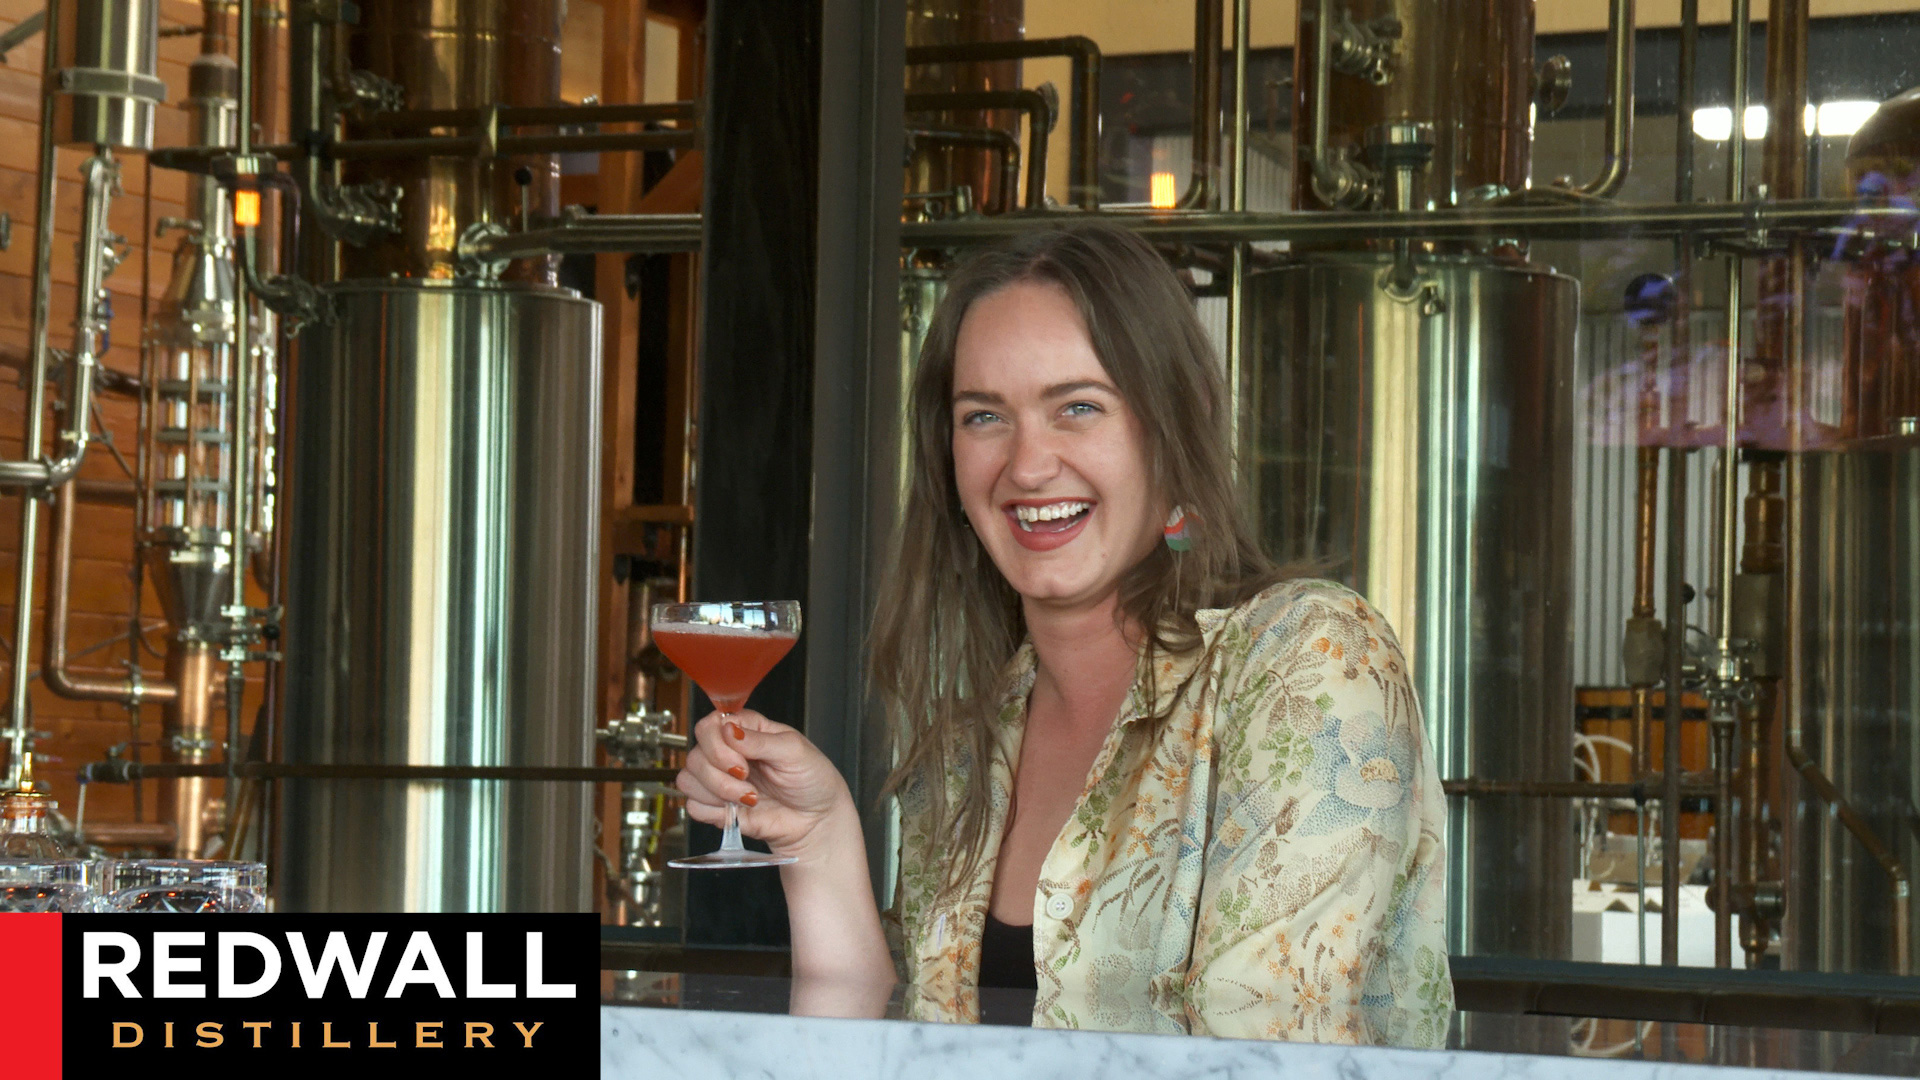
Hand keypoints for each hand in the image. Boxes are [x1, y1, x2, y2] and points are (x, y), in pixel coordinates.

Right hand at [675, 709, 852, 861]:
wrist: (818, 821)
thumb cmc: (813, 780)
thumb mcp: (795, 751)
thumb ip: (760, 740)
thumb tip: (729, 730)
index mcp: (746, 730)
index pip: (709, 726)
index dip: (717, 745)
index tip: (742, 761)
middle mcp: (728, 753)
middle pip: (695, 755)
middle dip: (720, 773)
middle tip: (748, 780)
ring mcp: (721, 781)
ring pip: (689, 780)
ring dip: (717, 792)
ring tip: (748, 798)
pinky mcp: (718, 808)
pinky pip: (693, 806)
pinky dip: (713, 811)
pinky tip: (738, 810)